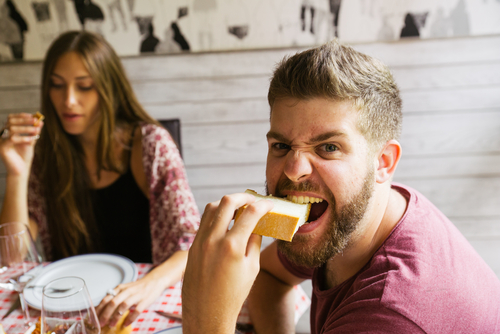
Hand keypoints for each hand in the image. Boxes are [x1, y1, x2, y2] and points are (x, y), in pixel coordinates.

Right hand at [0, 113, 42, 176]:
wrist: (21, 169)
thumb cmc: (24, 155)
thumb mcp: (31, 140)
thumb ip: (34, 131)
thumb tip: (40, 121)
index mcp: (8, 131)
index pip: (11, 118)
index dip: (21, 116)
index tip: (33, 116)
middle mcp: (2, 134)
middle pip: (11, 122)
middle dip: (25, 120)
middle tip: (36, 121)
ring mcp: (1, 141)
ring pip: (12, 129)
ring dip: (26, 128)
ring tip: (37, 130)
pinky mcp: (2, 148)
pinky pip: (12, 139)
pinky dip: (24, 138)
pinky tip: (32, 140)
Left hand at [96, 274, 165, 327]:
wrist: (154, 281)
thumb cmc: (138, 287)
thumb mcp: (125, 289)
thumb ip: (116, 296)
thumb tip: (103, 309)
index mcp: (120, 288)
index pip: (106, 299)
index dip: (99, 309)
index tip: (94, 318)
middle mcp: (127, 291)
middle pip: (113, 302)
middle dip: (105, 315)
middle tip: (101, 324)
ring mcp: (136, 295)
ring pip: (123, 306)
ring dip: (116, 317)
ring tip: (112, 325)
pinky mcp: (145, 300)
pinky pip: (136, 311)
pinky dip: (130, 318)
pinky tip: (126, 323)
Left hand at [182, 193, 273, 333]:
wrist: (207, 314)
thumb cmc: (233, 295)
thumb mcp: (252, 269)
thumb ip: (254, 242)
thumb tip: (256, 224)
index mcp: (232, 246)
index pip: (250, 213)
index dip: (263, 205)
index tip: (270, 204)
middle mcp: (213, 239)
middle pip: (227, 202)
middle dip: (243, 196)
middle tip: (253, 200)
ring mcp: (200, 241)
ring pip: (211, 207)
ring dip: (226, 203)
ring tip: (239, 208)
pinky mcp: (192, 246)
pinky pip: (203, 221)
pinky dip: (215, 216)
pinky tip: (225, 222)